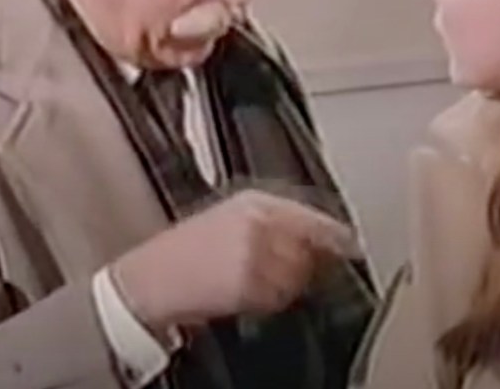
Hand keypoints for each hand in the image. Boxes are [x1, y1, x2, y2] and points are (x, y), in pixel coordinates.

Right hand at [109, 189, 358, 334]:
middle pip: (311, 247)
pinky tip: (242, 294)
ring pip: (296, 274)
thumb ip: (275, 222)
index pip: (312, 215)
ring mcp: (253, 250)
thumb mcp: (229, 219)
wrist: (149, 280)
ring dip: (284, 284)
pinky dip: (266, 301)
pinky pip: (276, 297)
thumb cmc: (185, 252)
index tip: (350, 245)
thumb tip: (321, 237)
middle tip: (279, 271)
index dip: (335, 233)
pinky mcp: (246, 280)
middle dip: (307, 263)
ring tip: (250, 282)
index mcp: (253, 199)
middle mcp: (257, 219)